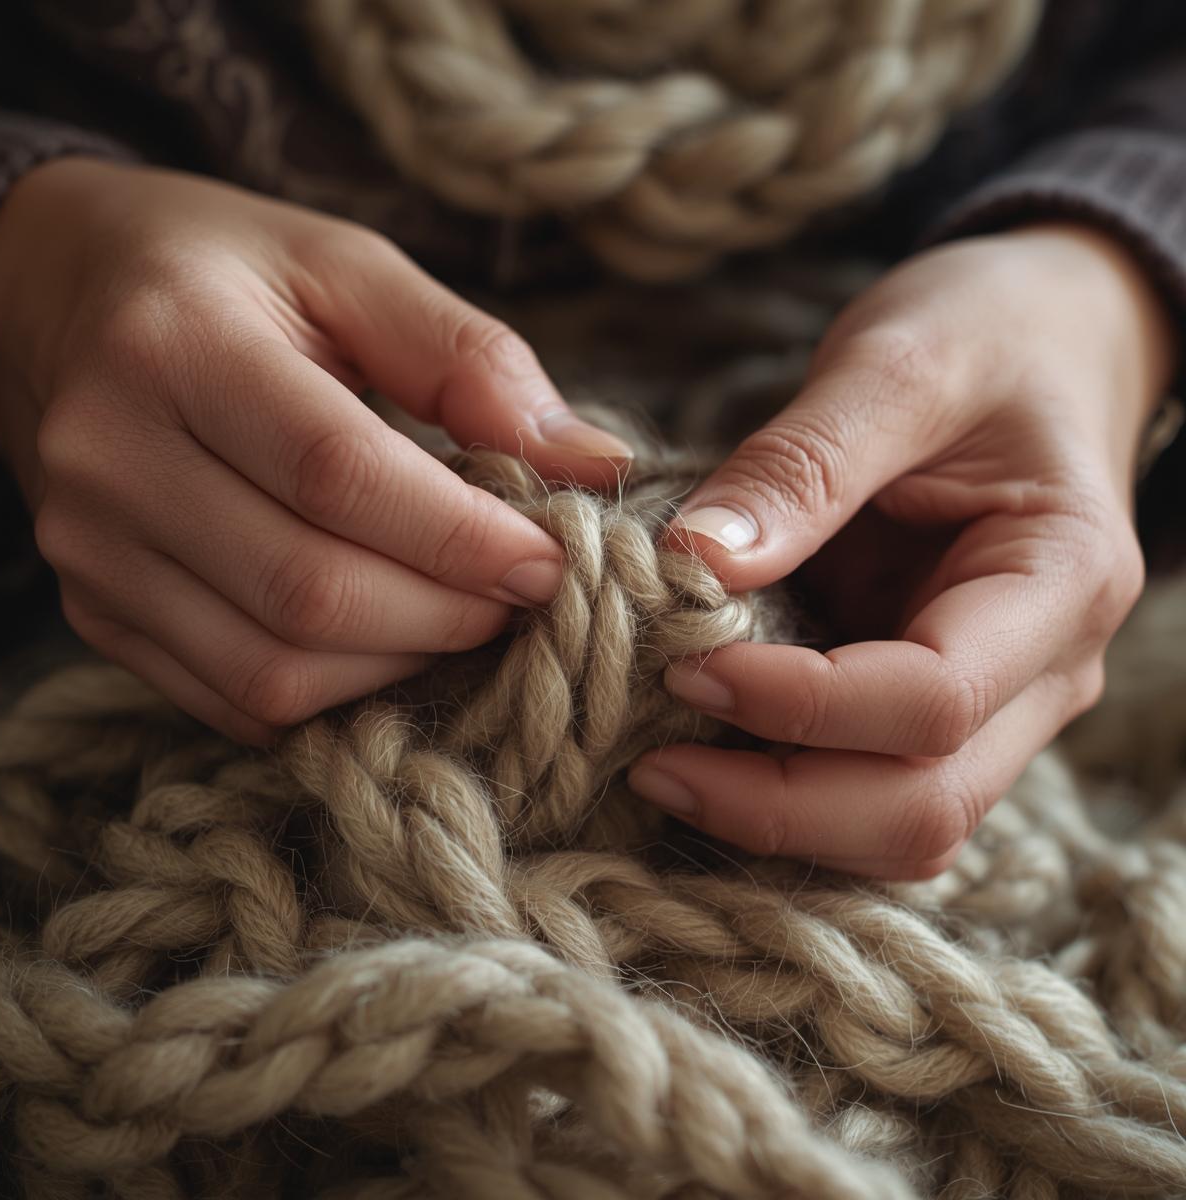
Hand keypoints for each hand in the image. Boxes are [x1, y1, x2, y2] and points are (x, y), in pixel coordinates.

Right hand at [0, 159, 630, 742]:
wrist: (54, 293)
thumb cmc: (222, 272)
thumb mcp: (349, 267)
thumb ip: (473, 361)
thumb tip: (595, 463)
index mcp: (178, 346)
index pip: (338, 476)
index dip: (461, 537)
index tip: (549, 560)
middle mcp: (114, 459)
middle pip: (310, 592)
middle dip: (448, 615)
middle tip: (520, 596)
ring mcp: (93, 550)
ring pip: (274, 670)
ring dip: (400, 664)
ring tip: (460, 616)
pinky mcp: (98, 610)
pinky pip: (233, 700)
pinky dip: (335, 696)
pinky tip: (386, 644)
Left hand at [629, 224, 1174, 878]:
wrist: (1043, 340)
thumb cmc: (985, 336)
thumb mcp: (897, 365)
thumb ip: (800, 465)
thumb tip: (695, 563)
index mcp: (1060, 581)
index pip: (934, 700)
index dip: (800, 705)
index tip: (685, 668)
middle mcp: (1046, 671)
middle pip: (923, 808)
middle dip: (777, 805)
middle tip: (650, 765)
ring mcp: (1000, 704)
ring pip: (902, 830)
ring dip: (779, 823)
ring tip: (662, 771)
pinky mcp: (939, 707)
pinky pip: (874, 796)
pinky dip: (790, 803)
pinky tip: (707, 762)